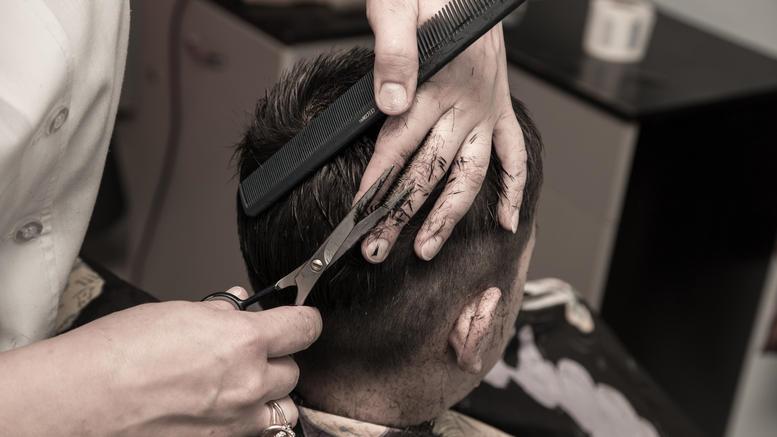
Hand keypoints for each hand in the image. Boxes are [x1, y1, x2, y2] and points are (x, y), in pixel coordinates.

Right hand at [0, 287, 321, 436]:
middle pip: (293, 370)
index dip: (303, 320)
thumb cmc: (116, 355)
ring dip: (269, 395)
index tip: (299, 319)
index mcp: (243, 341)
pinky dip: (248, 421)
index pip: (305, 327)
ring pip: (282, 408)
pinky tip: (221, 410)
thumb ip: (219, 312)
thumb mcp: (176, 314)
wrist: (79, 402)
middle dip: (275, 359)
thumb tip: (238, 305)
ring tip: (241, 385)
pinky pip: (254, 432)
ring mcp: (236, 422)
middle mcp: (248, 384)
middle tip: (249, 352)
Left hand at [361, 0, 526, 261]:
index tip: (359, 216)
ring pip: (470, 174)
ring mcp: (487, 109)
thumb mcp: (398, 6)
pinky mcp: (500, 107)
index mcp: (438, 81)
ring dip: (449, 215)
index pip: (401, 143)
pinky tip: (505, 220)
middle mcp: (466, 102)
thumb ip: (394, 53)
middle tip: (378, 249)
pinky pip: (515, 153)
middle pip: (430, 170)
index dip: (378, 181)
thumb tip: (391, 104)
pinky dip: (514, 187)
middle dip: (401, 213)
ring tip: (427, 248)